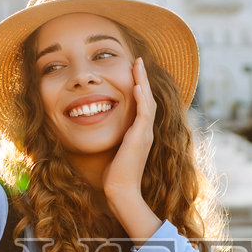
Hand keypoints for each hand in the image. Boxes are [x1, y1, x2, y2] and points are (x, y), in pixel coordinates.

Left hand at [104, 57, 155, 204]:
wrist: (120, 190)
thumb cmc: (114, 175)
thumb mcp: (115, 150)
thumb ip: (115, 138)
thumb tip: (103, 128)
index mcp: (141, 134)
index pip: (143, 104)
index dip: (140, 87)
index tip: (133, 71)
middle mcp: (146, 132)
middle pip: (148, 98)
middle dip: (143, 78)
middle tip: (138, 60)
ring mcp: (145, 134)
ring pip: (148, 101)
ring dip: (143, 81)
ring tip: (138, 65)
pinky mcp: (140, 138)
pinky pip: (144, 113)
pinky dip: (141, 99)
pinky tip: (136, 86)